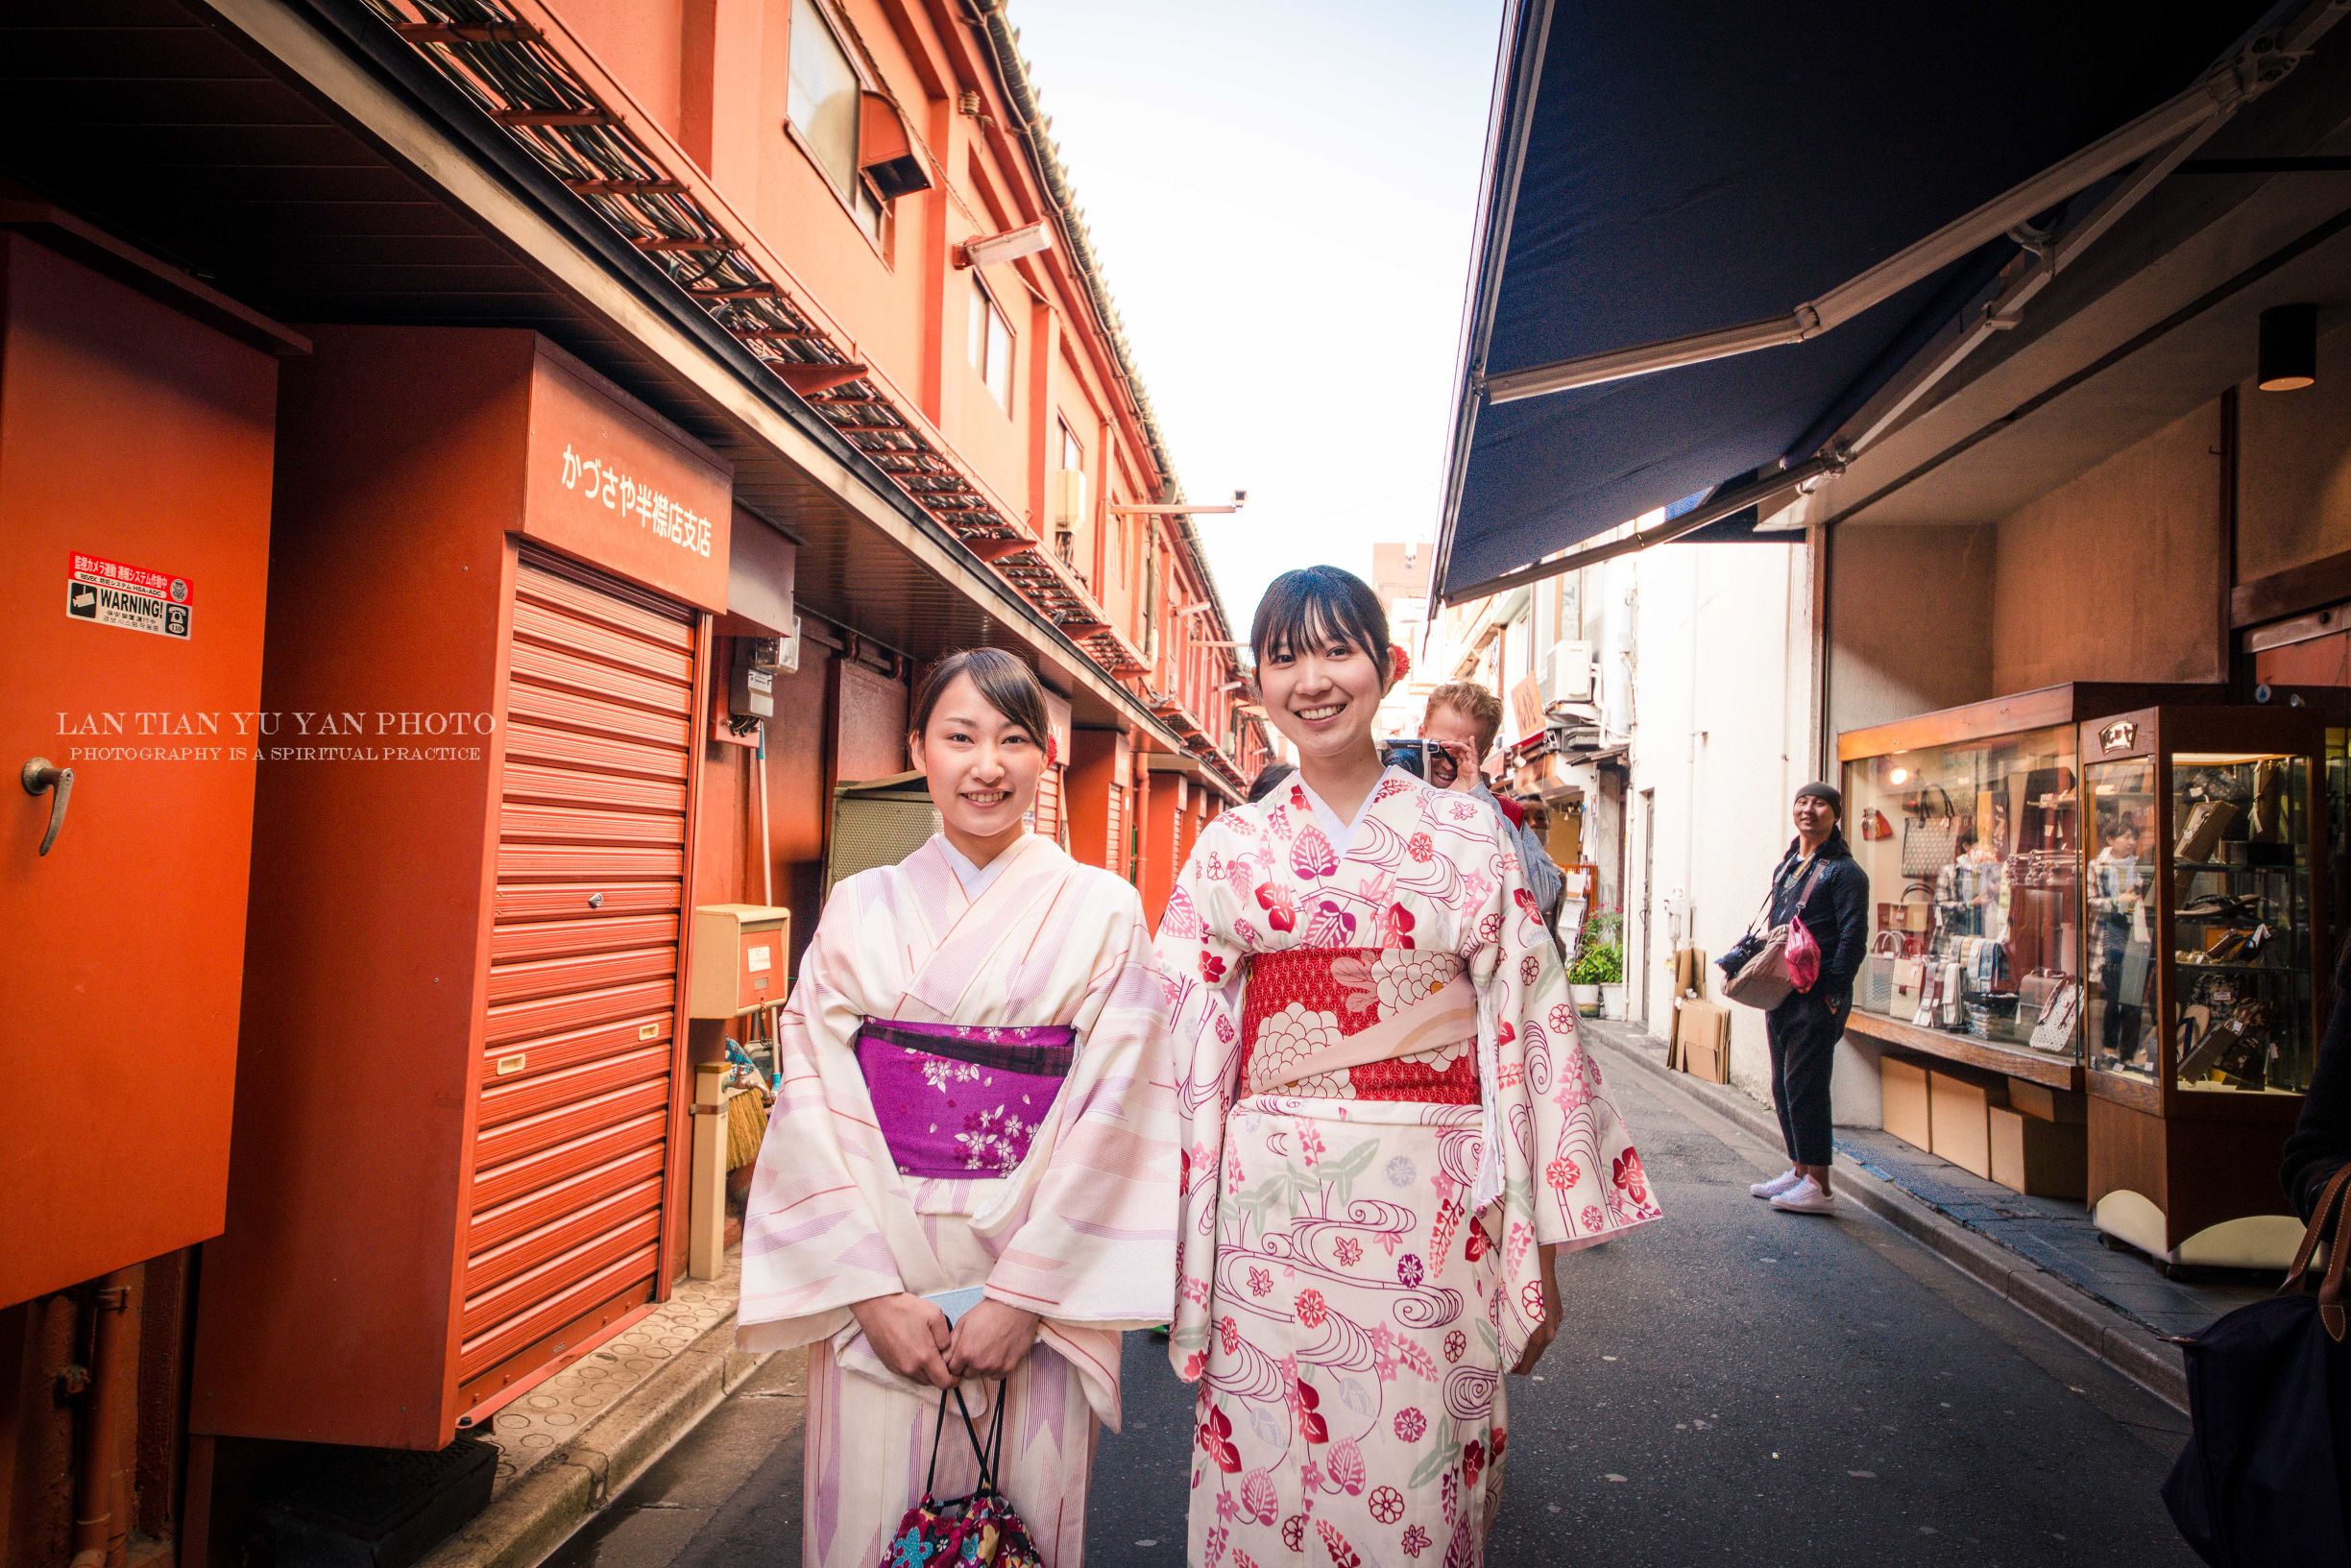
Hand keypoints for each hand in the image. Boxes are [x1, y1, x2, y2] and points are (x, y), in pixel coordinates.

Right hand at [850, 1293, 954, 1387]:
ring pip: (919, 1379)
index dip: (953, 1380)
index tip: (956, 1373)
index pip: (943, 1381)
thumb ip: (946, 1337)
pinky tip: (915, 1352)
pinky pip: (907, 1374)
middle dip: (940, 1374)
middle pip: (931, 1382)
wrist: (877, 1306)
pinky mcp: (889, 1364)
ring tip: (929, 1354)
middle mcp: (910, 1367)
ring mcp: (898, 1367)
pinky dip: (914, 1368)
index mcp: (924, 1356)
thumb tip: (946, 1350)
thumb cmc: (905, 1308)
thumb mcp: (935, 1315)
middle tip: (943, 1359)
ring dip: (927, 1372)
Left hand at [947, 1299, 1040, 1379]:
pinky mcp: (1008, 1368)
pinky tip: (998, 1354)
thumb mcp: (964, 1322)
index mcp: (965, 1353)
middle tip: (976, 1351)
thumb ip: (952, 1342)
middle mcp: (978, 1364)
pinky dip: (996, 1368)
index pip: (953, 1369)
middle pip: (967, 1375)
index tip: (961, 1356)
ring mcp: (994, 1367)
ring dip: (982, 1367)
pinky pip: (996, 1376)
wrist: (1014, 1308)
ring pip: (982, 1375)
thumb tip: (945, 1356)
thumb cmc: (989, 1312)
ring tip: (988, 1349)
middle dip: (968, 1366)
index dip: (956, 1362)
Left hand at [1510, 1245, 1562, 1375]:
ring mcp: (1556, 1323)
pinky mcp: (1558, 1314)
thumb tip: (1493, 1345)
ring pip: (1539, 1344)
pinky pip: (1545, 1329)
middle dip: (1518, 1357)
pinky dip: (1534, 1331)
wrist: (1538, 1260)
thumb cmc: (1516, 1282)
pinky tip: (1522, 1321)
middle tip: (1501, 1351)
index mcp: (1537, 1335)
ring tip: (1510, 1335)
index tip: (1500, 1364)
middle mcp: (1549, 1333)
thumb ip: (1504, 1329)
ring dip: (1526, 1343)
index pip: (1525, 1366)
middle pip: (1532, 1357)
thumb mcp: (1506, 1308)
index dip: (1511, 1368)